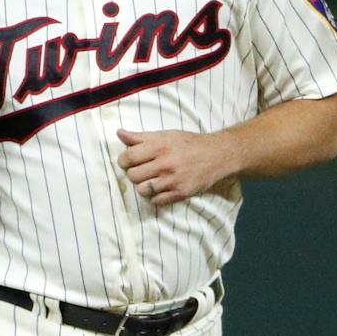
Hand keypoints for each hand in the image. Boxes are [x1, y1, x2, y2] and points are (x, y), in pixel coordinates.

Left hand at [117, 128, 238, 206]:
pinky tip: (160, 189)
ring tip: (150, 180)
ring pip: (142, 190)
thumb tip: (119, 133)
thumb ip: (141, 137)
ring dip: (143, 186)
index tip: (128, 161)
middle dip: (133, 173)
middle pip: (133, 175)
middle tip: (141, 170)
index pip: (128, 157)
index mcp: (160, 146)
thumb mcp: (165, 135)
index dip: (123, 160)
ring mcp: (173, 180)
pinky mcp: (181, 193)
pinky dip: (155, 197)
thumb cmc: (189, 143)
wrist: (217, 155)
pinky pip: (156, 201)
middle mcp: (165, 163)